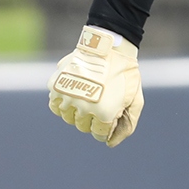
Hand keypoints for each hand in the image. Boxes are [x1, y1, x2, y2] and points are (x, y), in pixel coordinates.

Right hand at [48, 26, 144, 146]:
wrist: (109, 45)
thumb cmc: (125, 74)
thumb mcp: (135, 100)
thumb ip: (127, 125)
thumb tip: (109, 143)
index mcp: (104, 113)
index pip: (98, 134)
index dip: (105, 126)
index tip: (109, 113)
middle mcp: (83, 108)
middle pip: (82, 127)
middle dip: (92, 119)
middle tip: (99, 102)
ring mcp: (67, 96)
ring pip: (67, 118)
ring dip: (76, 112)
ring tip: (87, 97)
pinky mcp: (56, 85)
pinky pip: (54, 105)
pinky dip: (61, 105)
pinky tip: (72, 96)